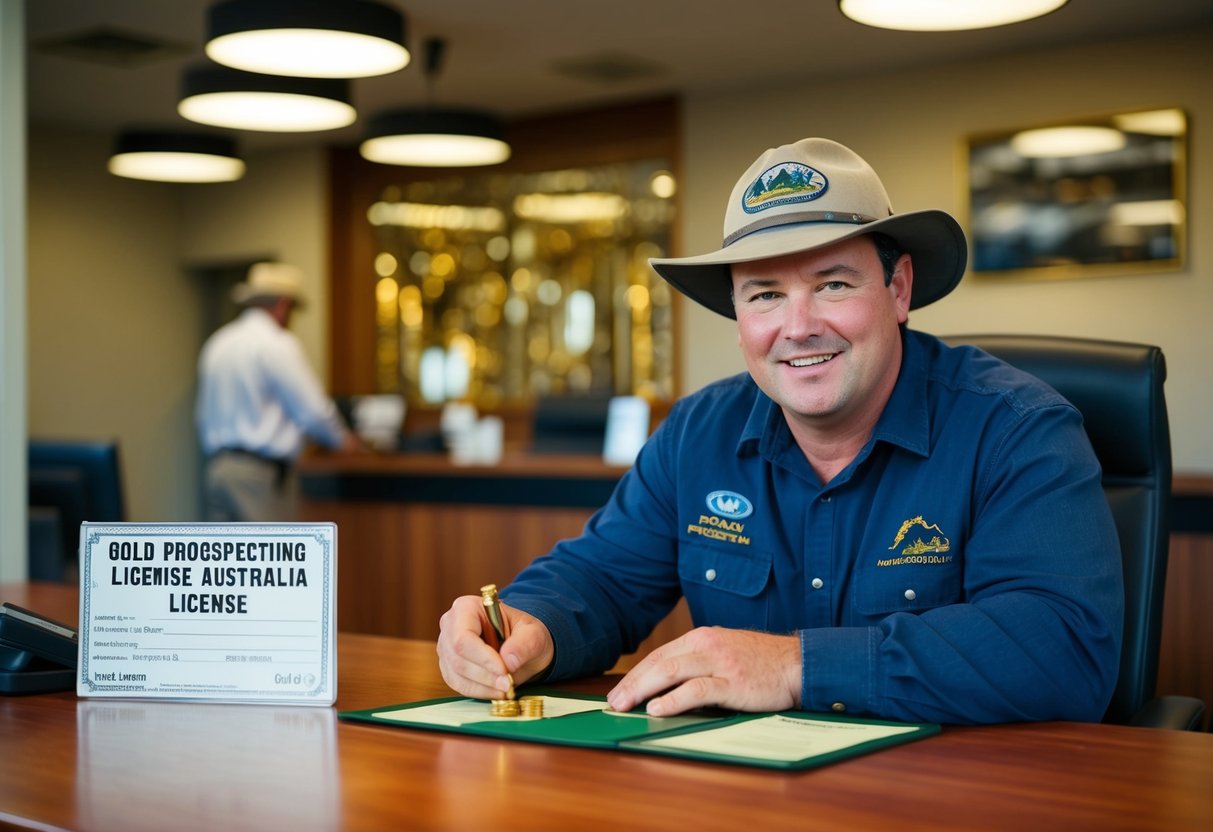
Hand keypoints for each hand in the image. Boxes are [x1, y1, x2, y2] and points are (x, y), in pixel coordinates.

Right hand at [436, 595, 554, 699]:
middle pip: (457, 657)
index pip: (464, 637)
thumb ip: (525, 644)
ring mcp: (446, 646)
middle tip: (508, 684)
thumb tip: (508, 661)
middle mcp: (450, 625)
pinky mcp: (448, 666)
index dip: (483, 658)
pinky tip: (496, 690)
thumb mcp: (534, 634)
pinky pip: (457, 684)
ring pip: (456, 674)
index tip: (505, 671)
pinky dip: (479, 691)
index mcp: (467, 607)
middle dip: (485, 675)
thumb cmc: (525, 634)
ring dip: (483, 686)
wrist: (520, 645)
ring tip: (506, 688)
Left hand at [606, 627, 801, 716]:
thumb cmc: (761, 663)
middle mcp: (706, 645)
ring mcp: (720, 663)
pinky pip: (697, 690)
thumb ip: (698, 663)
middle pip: (659, 663)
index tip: (619, 692)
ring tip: (626, 706)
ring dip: (643, 690)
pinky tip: (658, 709)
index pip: (659, 656)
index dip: (635, 675)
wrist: (797, 664)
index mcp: (702, 638)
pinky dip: (673, 700)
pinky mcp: (733, 683)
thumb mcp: (724, 653)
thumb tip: (664, 686)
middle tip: (613, 703)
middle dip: (632, 684)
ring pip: (671, 672)